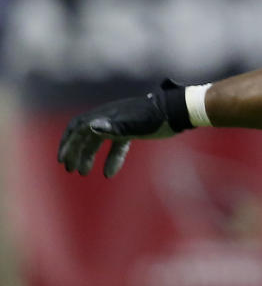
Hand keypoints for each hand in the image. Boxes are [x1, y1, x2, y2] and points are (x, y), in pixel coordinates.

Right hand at [57, 79, 189, 176]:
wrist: (176, 112)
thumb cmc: (156, 117)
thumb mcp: (135, 124)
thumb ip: (114, 127)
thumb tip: (90, 126)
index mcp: (106, 115)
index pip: (78, 128)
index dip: (68, 143)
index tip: (62, 159)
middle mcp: (110, 118)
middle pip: (85, 135)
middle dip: (75, 152)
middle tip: (70, 169)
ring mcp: (121, 124)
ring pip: (98, 141)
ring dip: (89, 156)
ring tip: (82, 172)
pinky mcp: (132, 131)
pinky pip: (116, 146)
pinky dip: (111, 159)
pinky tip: (108, 173)